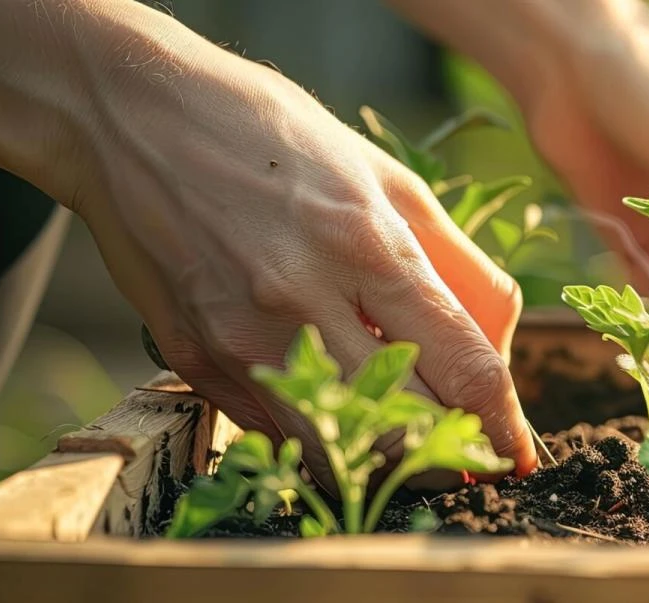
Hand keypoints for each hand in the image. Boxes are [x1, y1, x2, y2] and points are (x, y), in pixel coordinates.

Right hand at [45, 12, 539, 481]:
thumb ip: (458, 266)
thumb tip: (500, 349)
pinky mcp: (194, 358)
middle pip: (404, 425)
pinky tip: (329, 404)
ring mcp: (241, 336)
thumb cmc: (277, 138)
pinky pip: (274, 429)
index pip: (462, 368)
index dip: (500, 425)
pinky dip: (315, 432)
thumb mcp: (391, 180)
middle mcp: (303, 299)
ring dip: (379, 453)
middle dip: (446, 450)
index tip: (517, 454)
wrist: (131, 116)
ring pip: (336, 445)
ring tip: (400, 434)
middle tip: (463, 451)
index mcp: (368, 244)